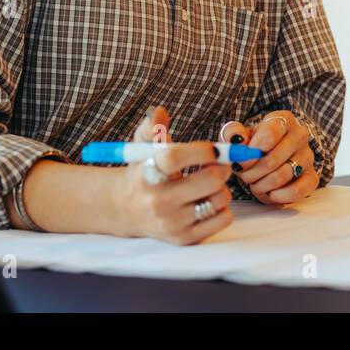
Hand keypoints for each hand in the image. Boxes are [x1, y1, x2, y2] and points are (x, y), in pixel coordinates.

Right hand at [109, 105, 233, 243]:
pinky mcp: (185, 238)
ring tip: (210, 184)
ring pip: (220, 198)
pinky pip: (223, 219)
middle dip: (221, 167)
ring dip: (223, 188)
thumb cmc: (142, 172)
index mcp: (147, 174)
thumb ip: (152, 128)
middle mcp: (158, 201)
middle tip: (218, 164)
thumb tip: (160, 111)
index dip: (202, 149)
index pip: (176, 157)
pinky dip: (224, 208)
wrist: (125, 210)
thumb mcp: (141, 148)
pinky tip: (209, 201)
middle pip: (210, 179)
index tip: (213, 149)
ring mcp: (172, 223)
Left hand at [223, 111, 318, 204]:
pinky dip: (280, 196)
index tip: (242, 161)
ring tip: (256, 183)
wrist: (270, 156)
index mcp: (283, 120)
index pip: (270, 133)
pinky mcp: (312, 177)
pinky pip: (298, 190)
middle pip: (272, 159)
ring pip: (282, 176)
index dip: (252, 151)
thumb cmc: (254, 144)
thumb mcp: (240, 135)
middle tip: (245, 175)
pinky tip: (271, 193)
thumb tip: (237, 140)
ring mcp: (308, 156)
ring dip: (262, 185)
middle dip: (252, 173)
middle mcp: (300, 135)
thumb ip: (234, 133)